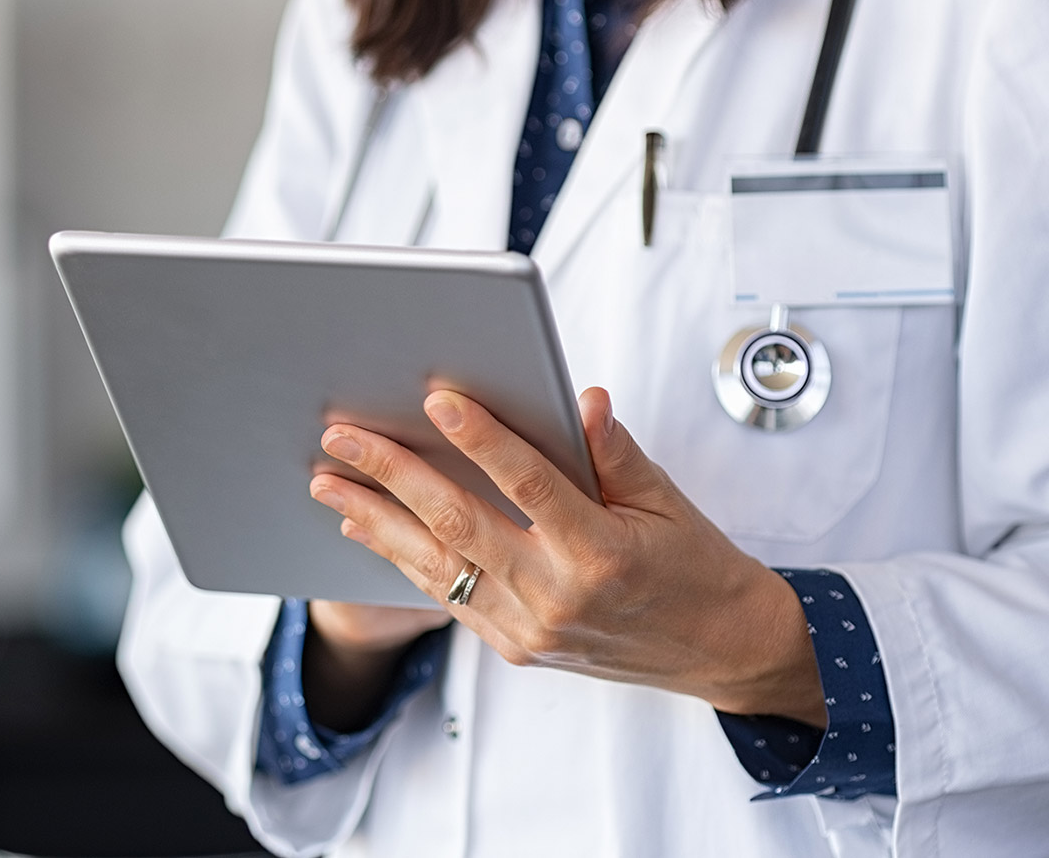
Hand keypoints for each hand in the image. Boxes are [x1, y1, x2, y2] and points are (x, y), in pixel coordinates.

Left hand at [309, 387, 826, 726]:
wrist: (719, 650)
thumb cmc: (695, 567)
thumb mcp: (666, 500)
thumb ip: (613, 451)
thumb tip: (580, 398)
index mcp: (603, 554)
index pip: (530, 484)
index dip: (482, 440)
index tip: (438, 401)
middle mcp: (558, 597)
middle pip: (460, 524)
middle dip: (393, 475)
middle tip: (344, 437)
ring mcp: (530, 630)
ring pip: (437, 566)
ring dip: (376, 519)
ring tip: (329, 482)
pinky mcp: (515, 647)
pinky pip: (448, 597)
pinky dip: (403, 559)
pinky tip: (367, 527)